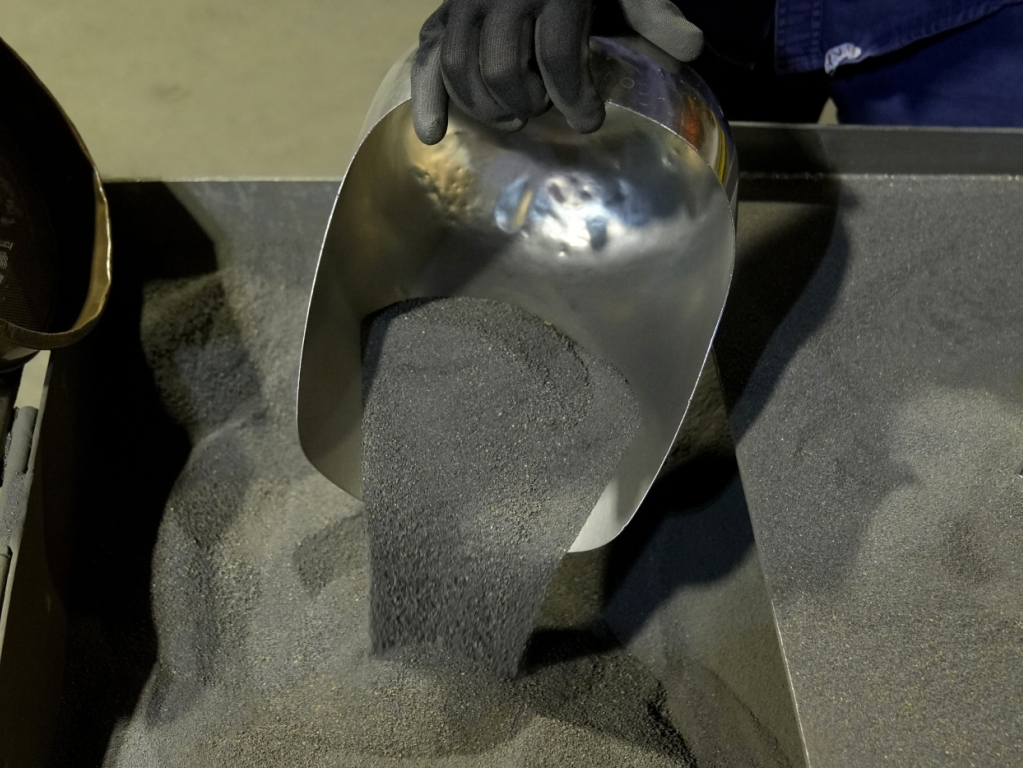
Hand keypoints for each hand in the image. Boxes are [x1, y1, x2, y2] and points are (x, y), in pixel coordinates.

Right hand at [411, 0, 702, 144]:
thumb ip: (654, 10)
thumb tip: (691, 50)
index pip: (557, 55)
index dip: (573, 97)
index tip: (589, 121)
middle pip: (501, 69)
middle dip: (524, 102)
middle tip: (543, 113)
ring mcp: (467, 2)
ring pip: (461, 67)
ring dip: (484, 104)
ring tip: (512, 118)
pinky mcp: (445, 12)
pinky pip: (425, 55)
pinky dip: (425, 95)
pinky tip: (433, 133)